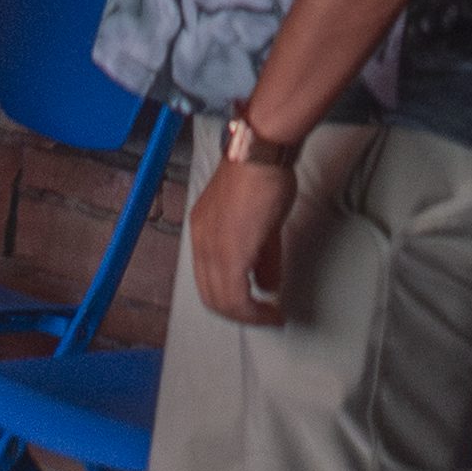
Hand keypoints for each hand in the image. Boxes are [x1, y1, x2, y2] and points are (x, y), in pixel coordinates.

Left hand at [185, 123, 304, 325]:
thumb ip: (262, 257)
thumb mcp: (260, 221)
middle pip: (212, 297)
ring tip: (268, 316)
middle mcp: (201, 242)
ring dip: (247, 316)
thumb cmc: (261, 173)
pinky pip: (237, 298)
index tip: (253, 305)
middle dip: (239, 313)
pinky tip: (270, 310)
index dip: (231, 298)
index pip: (208, 279)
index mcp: (203, 231)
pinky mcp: (230, 254)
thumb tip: (267, 285)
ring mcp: (212, 249)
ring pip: (223, 301)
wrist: (260, 154)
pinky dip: (254, 312)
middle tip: (261, 316)